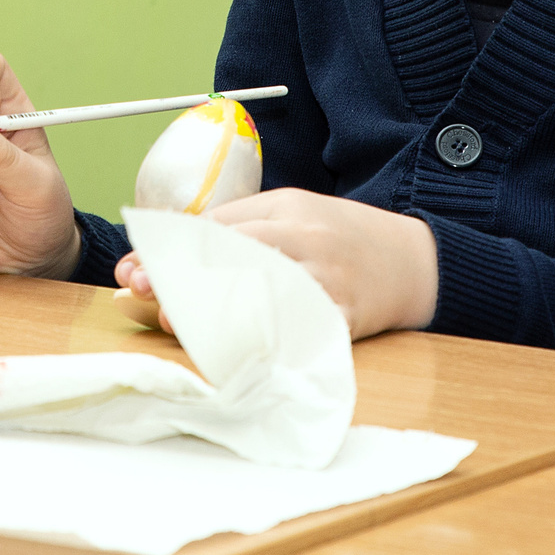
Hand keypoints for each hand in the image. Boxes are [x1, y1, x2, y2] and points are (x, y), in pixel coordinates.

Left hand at [118, 188, 437, 339]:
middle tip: (145, 296)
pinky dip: (259, 338)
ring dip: (209, 310)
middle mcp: (304, 236)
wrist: (418, 263)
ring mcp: (324, 276)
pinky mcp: (342, 315)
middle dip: (180, 276)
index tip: (135, 268)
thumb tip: (179, 247)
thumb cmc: (346, 240)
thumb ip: (247, 227)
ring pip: (256, 291)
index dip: (169, 247)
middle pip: (229, 253)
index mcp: (287, 206)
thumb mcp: (298, 215)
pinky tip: (229, 348)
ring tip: (176, 323)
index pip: (215, 223)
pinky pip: (293, 328)